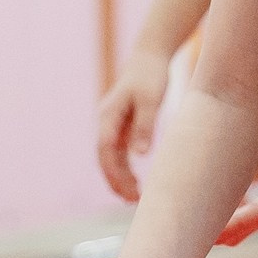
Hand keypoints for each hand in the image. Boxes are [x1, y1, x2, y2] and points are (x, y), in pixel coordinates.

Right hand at [94, 51, 171, 205]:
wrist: (151, 55)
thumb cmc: (152, 75)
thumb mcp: (151, 100)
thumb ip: (145, 126)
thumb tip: (140, 155)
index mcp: (109, 115)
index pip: (106, 150)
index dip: (113, 173)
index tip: (126, 190)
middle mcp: (107, 121)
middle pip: (105, 157)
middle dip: (115, 180)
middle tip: (132, 201)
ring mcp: (113, 124)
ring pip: (111, 157)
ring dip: (119, 177)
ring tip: (134, 197)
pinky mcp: (123, 124)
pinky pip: (119, 151)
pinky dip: (125, 167)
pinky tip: (136, 180)